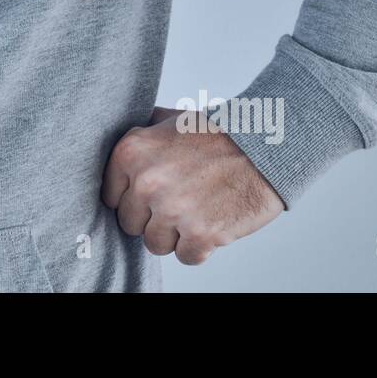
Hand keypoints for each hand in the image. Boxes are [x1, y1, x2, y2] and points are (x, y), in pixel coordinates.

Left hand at [101, 106, 282, 264]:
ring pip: (155, 244)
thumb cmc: (219, 134)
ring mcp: (172, 209)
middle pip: (130, 224)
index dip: (133, 198)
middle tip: (180, 200)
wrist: (265, 146)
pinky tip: (212, 222)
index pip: (110, 197)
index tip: (152, 193)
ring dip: (175, 235)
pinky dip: (200, 247)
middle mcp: (146, 182)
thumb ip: (141, 133)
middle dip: (152, 217)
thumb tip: (116, 142)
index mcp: (131, 152)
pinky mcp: (200, 234)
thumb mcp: (170, 120)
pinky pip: (186, 257)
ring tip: (197, 210)